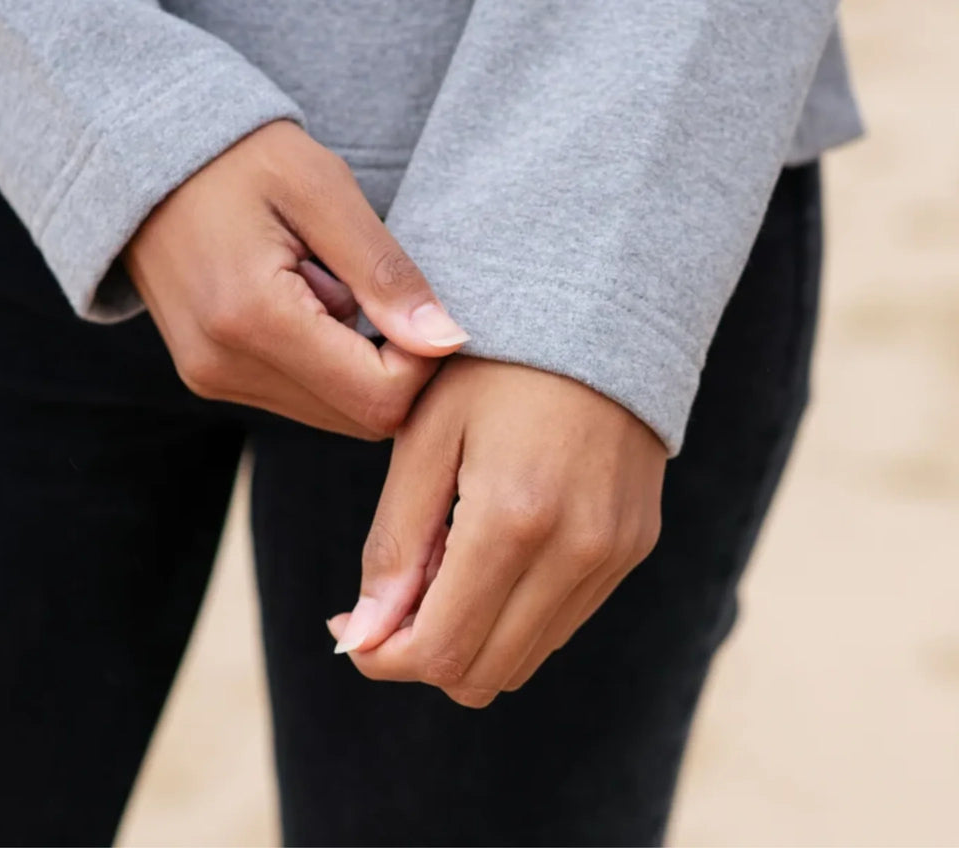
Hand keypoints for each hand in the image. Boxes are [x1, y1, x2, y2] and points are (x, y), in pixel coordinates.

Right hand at [123, 119, 468, 439]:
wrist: (140, 157)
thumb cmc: (239, 157)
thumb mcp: (322, 190)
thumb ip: (384, 272)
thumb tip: (446, 341)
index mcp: (254, 319)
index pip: (379, 398)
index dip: (423, 363)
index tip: (418, 304)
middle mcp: (226, 367)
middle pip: (360, 417)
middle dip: (394, 364)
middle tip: (376, 291)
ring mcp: (214, 378)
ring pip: (334, 411)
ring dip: (357, 360)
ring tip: (329, 285)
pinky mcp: (212, 376)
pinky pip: (301, 396)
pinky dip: (326, 359)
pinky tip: (306, 299)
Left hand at [326, 357, 665, 705]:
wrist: (599, 312)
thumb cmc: (494, 363)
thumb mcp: (425, 435)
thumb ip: (396, 541)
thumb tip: (365, 637)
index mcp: (514, 518)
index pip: (442, 651)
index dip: (383, 656)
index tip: (352, 626)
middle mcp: (577, 551)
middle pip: (484, 673)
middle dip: (422, 652)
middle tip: (392, 596)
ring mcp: (615, 554)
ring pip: (525, 657)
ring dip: (470, 636)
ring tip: (442, 563)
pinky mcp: (634, 547)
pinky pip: (563, 620)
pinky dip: (514, 613)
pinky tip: (490, 554)